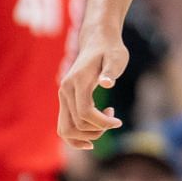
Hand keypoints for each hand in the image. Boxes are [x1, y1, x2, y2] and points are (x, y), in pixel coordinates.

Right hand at [59, 34, 127, 149]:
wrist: (97, 41)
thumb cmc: (111, 50)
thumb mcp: (117, 57)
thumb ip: (111, 70)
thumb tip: (107, 84)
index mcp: (77, 82)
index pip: (85, 113)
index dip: (103, 123)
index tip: (118, 121)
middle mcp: (65, 91)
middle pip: (75, 125)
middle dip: (96, 130)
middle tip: (113, 119)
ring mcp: (63, 96)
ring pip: (65, 130)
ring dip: (87, 134)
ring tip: (105, 121)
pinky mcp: (65, 100)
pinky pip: (63, 126)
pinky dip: (75, 137)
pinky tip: (91, 139)